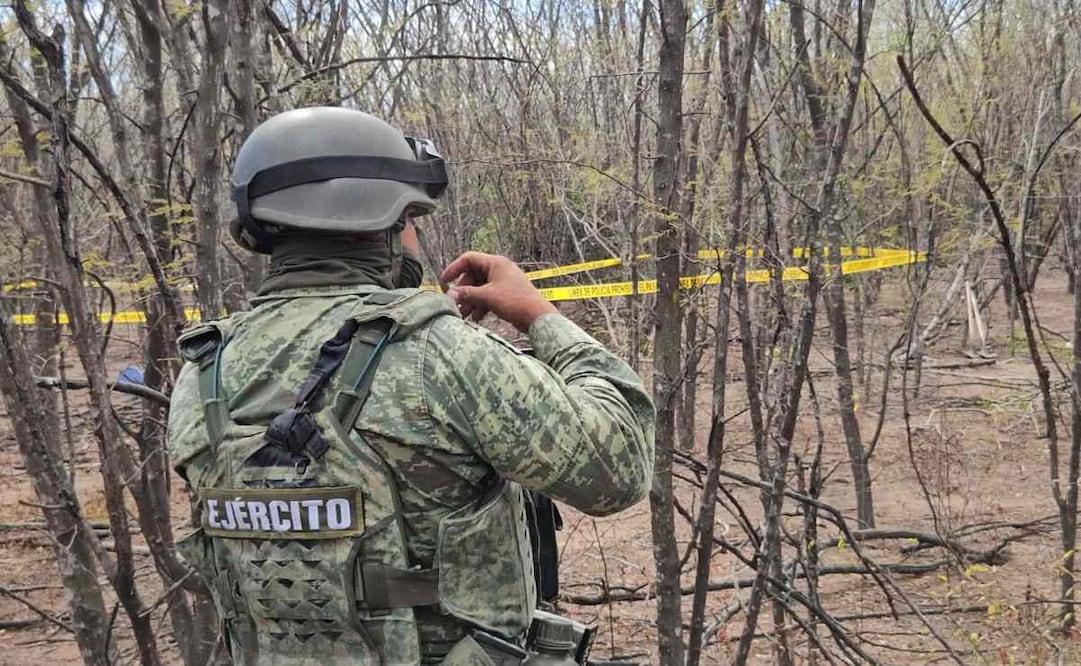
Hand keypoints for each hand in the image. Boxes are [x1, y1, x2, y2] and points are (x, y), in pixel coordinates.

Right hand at [441, 252, 556, 331]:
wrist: (537, 317)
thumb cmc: (516, 301)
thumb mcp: (487, 297)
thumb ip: (467, 294)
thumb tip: (450, 294)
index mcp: (495, 263)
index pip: (468, 259)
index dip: (454, 269)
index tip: (444, 281)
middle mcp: (498, 270)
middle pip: (472, 276)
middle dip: (463, 291)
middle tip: (455, 304)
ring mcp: (502, 282)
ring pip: (479, 288)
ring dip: (470, 301)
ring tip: (464, 315)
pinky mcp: (505, 294)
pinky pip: (487, 296)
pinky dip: (480, 305)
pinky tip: (477, 317)